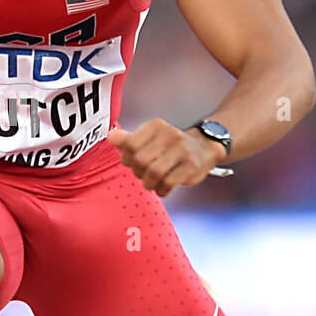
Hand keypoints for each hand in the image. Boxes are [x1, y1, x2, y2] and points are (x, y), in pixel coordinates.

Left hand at [107, 118, 224, 196]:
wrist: (204, 147)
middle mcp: (170, 135)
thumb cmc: (171, 145)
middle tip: (143, 174)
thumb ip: (129, 139)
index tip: (131, 162)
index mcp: (156, 126)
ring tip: (152, 182)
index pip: (130, 145)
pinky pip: (168, 183)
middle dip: (138, 172)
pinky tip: (163, 187)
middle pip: (140, 160)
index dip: (126, 158)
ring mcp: (182, 150)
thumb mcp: (150, 138)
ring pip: (153, 173)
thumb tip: (111, 137)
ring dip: (149, 183)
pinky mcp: (191, 166)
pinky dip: (161, 189)